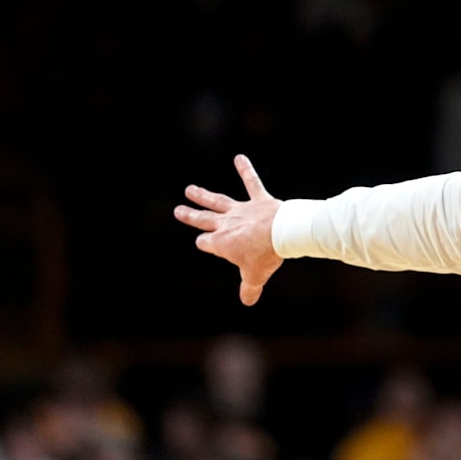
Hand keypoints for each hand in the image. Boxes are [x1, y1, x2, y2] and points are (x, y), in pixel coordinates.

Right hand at [174, 154, 283, 305]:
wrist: (282, 234)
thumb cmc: (265, 255)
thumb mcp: (255, 276)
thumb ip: (249, 289)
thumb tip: (248, 301)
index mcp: (222, 243)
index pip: (206, 243)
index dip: (204, 243)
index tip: (203, 242)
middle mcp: (227, 224)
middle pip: (204, 219)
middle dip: (191, 216)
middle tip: (178, 210)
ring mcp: (242, 210)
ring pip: (218, 201)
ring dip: (203, 195)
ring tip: (190, 189)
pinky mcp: (259, 199)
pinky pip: (251, 183)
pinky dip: (246, 170)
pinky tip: (240, 157)